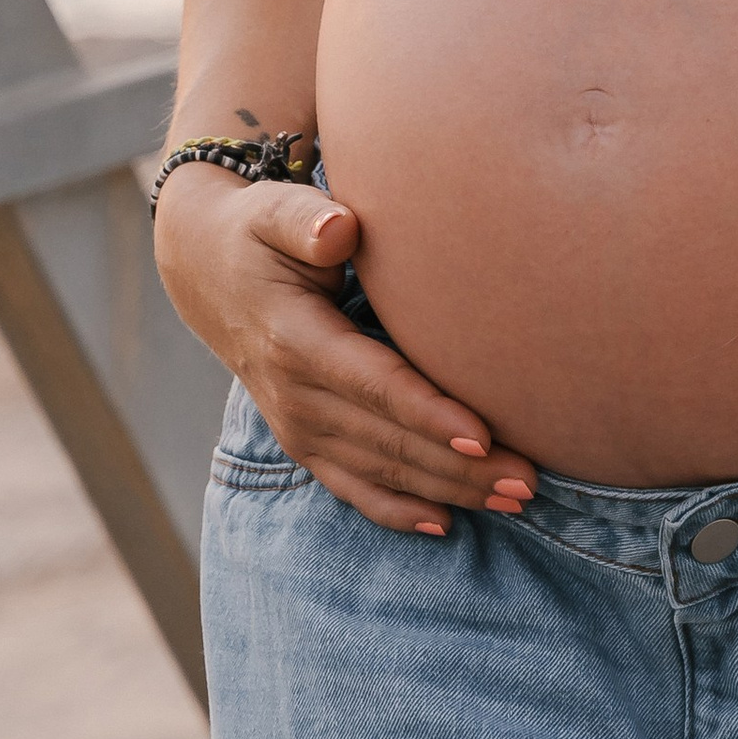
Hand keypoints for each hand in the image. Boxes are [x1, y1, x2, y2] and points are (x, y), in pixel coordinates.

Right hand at [154, 166, 539, 539]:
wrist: (208, 275)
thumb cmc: (259, 234)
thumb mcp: (272, 213)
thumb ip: (304, 219)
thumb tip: (339, 228)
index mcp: (296, 341)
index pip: (374, 385)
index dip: (428, 414)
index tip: (484, 436)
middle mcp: (295, 396)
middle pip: (389, 441)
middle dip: (460, 468)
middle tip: (529, 481)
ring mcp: (297, 427)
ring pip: (381, 472)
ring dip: (448, 492)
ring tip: (516, 501)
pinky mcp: (304, 441)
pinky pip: (352, 487)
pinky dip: (397, 510)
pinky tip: (445, 524)